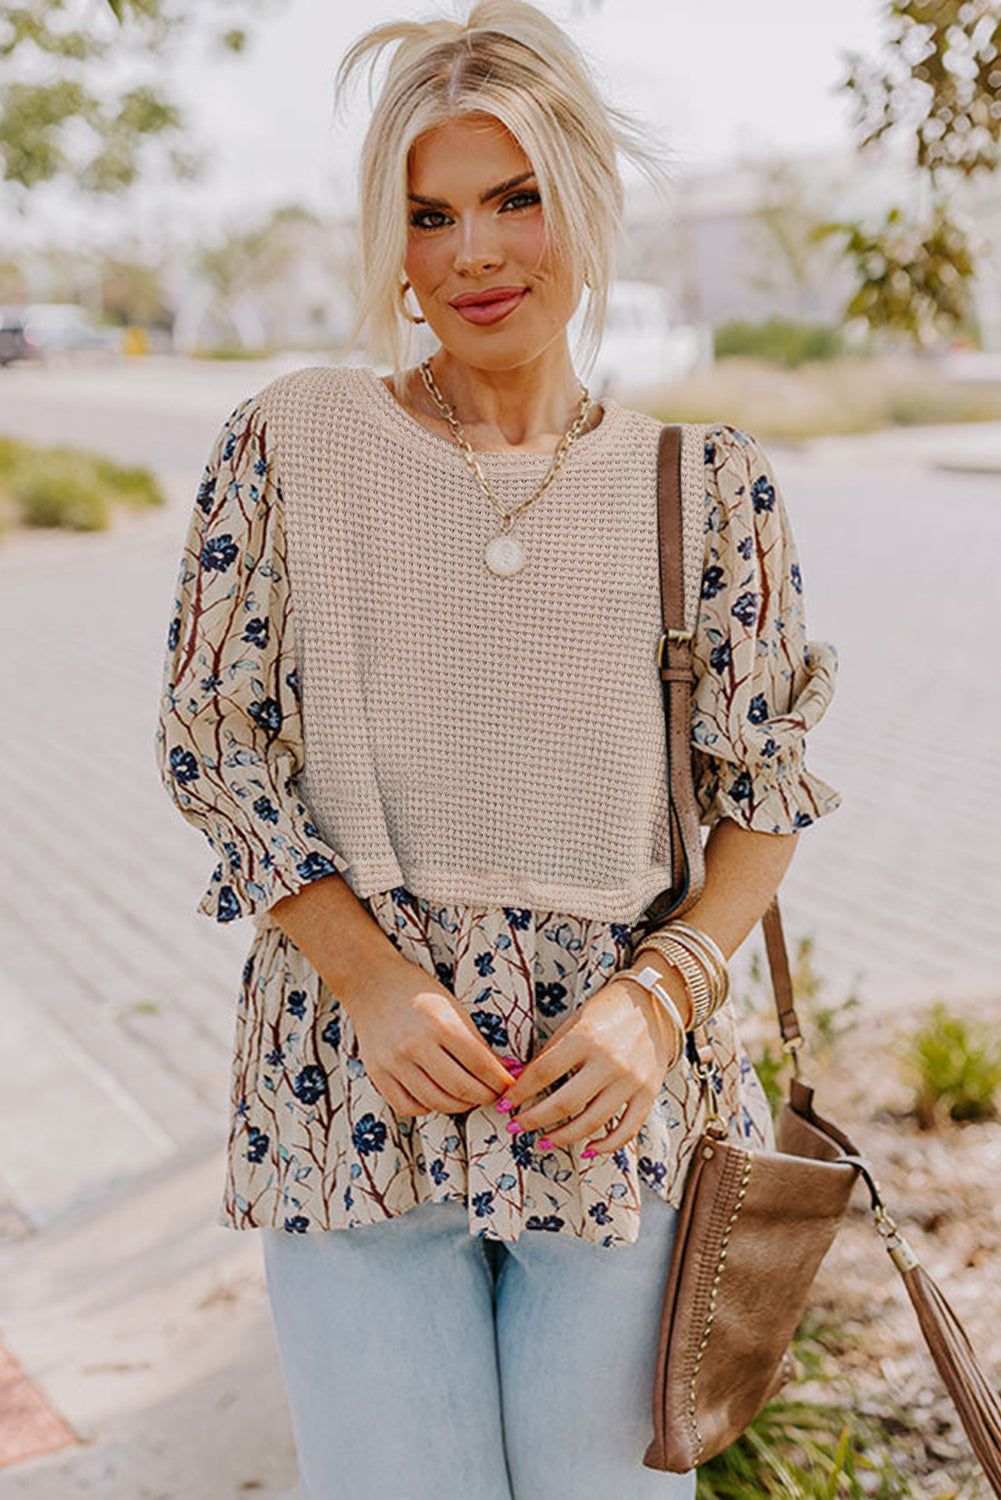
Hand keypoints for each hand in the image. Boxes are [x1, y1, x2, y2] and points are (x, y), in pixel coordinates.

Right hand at [349, 958, 517, 1117]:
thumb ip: (476, 1041)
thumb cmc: (416, 991)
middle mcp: (416, 1045)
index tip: (509, 1085)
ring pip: (436, 1102)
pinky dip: (427, 1108)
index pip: (481, 1065)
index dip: (500, 1081)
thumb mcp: (453, 1007)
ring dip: (460, 1106)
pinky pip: (407, 1106)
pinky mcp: (377, 1073)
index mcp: (441, 1024)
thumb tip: (503, 1069)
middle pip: (461, 1088)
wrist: (372, 982)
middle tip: (494, 1095)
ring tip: (469, 1098)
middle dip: (485, 1097)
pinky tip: (437, 1098)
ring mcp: (394, 1062)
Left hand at [495, 971, 685, 1157]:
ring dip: (563, 1137)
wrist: (650, 1004)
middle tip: (516, 1127)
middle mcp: (609, 1061)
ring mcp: (631, 1080)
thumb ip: (549, 1054)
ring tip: (543, 1141)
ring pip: (592, 1122)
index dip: (519, 1093)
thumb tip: (517, 1082)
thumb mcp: (572, 1024)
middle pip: (564, 1103)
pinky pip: (627, 1130)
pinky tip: (587, 1149)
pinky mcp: (649, 1094)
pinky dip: (606, 1147)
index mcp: (585, 1038)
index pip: (543, 1073)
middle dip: (533, 1120)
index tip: (503, 1105)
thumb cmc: (604, 1013)